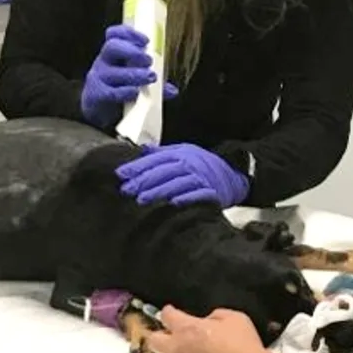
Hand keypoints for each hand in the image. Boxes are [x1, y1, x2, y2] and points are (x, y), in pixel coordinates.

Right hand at [80, 25, 176, 128]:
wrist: (99, 112)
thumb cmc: (120, 90)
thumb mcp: (138, 82)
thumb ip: (155, 84)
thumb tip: (173, 90)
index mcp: (114, 53)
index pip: (114, 34)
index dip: (129, 33)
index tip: (146, 40)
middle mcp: (103, 61)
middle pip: (112, 47)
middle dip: (131, 51)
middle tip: (148, 60)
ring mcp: (98, 78)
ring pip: (113, 71)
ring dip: (134, 74)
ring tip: (150, 77)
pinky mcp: (96, 95)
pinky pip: (111, 92)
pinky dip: (125, 92)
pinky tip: (136, 93)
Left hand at [116, 143, 249, 207]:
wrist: (231, 174)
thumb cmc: (202, 165)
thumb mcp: (183, 153)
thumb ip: (162, 154)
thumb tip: (141, 149)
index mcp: (180, 154)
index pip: (155, 160)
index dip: (137, 167)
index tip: (120, 174)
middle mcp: (189, 164)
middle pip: (163, 172)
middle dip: (143, 181)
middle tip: (126, 190)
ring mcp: (200, 178)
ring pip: (177, 183)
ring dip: (159, 191)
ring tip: (142, 199)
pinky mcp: (211, 192)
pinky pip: (199, 194)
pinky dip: (187, 198)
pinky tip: (174, 203)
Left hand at [146, 306, 269, 352]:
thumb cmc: (245, 346)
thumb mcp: (234, 318)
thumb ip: (214, 316)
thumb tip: (206, 322)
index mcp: (187, 329)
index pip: (166, 316)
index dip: (168, 313)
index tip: (171, 314)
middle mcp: (177, 351)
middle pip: (153, 340)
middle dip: (161, 336)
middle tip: (173, 338)